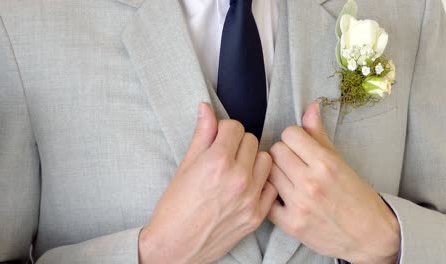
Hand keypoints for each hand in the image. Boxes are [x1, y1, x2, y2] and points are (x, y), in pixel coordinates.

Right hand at [138, 103, 276, 263]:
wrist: (175, 246)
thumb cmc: (174, 207)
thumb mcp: (185, 166)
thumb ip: (201, 135)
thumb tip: (205, 108)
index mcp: (216, 162)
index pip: (235, 127)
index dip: (224, 130)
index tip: (218, 138)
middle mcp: (237, 178)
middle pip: (251, 140)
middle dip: (238, 143)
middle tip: (225, 154)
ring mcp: (250, 198)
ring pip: (266, 160)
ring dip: (253, 160)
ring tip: (238, 169)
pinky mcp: (257, 215)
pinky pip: (271, 186)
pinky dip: (261, 182)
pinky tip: (246, 186)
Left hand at [268, 102, 399, 263]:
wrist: (371, 235)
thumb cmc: (357, 196)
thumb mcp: (340, 161)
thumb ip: (319, 134)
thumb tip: (310, 106)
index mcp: (326, 163)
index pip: (289, 134)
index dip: (294, 138)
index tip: (299, 146)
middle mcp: (311, 182)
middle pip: (276, 151)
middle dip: (283, 154)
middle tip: (293, 163)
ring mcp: (299, 205)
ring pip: (268, 172)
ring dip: (275, 173)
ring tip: (287, 179)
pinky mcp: (291, 224)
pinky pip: (265, 200)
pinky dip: (271, 197)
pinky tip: (281, 196)